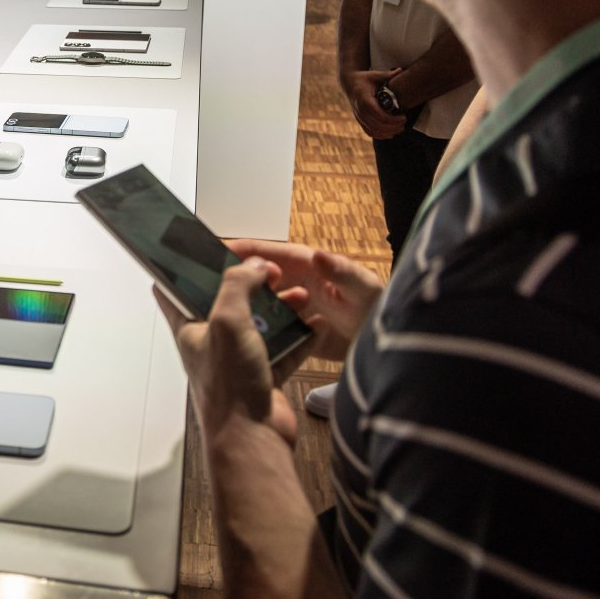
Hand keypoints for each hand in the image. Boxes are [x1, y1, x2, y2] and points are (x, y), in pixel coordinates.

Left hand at [156, 257, 307, 446]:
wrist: (253, 440)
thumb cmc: (229, 388)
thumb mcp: (227, 321)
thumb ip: (237, 285)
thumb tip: (252, 266)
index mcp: (189, 328)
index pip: (172, 290)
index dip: (184, 268)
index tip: (200, 251)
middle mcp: (211, 343)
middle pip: (228, 303)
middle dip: (250, 285)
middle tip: (270, 272)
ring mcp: (237, 360)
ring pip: (259, 324)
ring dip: (280, 309)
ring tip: (300, 296)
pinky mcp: (263, 376)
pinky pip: (283, 349)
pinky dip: (300, 337)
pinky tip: (315, 325)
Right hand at [225, 239, 383, 362]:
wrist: (390, 349)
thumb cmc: (380, 309)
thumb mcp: (364, 288)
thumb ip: (342, 271)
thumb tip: (318, 255)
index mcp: (309, 267)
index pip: (270, 253)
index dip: (244, 250)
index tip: (218, 249)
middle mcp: (297, 285)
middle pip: (259, 277)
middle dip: (236, 278)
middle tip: (210, 285)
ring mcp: (295, 310)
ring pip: (261, 304)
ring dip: (247, 308)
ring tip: (225, 314)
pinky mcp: (296, 333)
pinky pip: (272, 329)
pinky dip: (258, 331)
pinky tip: (242, 338)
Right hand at [341, 68, 406, 138]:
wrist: (349, 84)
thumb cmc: (364, 79)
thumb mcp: (374, 75)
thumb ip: (388, 74)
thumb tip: (401, 70)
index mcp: (364, 99)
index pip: (378, 114)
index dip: (392, 119)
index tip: (403, 117)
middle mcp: (360, 110)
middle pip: (377, 124)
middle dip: (392, 126)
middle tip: (404, 123)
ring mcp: (359, 116)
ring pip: (374, 130)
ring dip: (388, 132)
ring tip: (400, 129)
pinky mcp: (360, 120)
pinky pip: (369, 132)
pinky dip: (380, 135)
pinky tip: (390, 134)